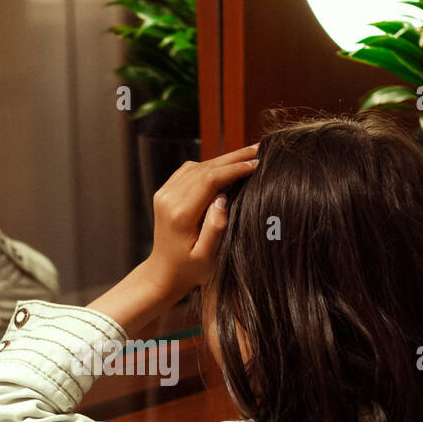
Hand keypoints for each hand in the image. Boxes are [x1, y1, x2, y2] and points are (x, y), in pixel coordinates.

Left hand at [145, 144, 258, 297]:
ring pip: (197, 166)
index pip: (210, 180)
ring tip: (247, 154)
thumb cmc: (189, 270)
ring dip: (223, 159)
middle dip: (233, 158)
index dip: (234, 169)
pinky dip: (209, 165)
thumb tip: (223, 198)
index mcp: (180, 213)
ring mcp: (165, 194)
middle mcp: (169, 199)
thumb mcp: (207, 256)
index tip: (256, 164)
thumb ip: (216, 227)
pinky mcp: (165, 192)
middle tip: (259, 148)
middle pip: (204, 168)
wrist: (163, 273)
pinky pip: (189, 171)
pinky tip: (226, 165)